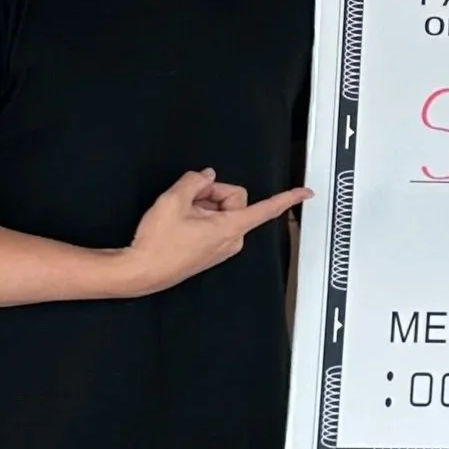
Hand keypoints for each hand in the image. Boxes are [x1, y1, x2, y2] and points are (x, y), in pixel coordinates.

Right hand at [116, 167, 308, 295]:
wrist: (143, 271)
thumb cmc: (158, 244)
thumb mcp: (173, 200)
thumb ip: (194, 180)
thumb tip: (205, 177)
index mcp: (231, 227)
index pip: (267, 209)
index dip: (288, 198)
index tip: (306, 193)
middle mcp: (233, 240)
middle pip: (234, 199)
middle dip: (212, 194)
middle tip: (188, 201)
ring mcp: (223, 247)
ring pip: (222, 210)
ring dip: (202, 206)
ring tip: (180, 217)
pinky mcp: (212, 250)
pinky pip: (213, 223)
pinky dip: (199, 218)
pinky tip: (181, 224)